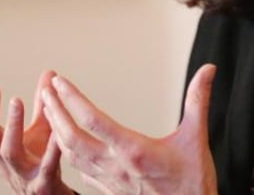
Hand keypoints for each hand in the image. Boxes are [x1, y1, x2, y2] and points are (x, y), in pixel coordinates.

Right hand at [0, 71, 73, 194]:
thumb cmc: (40, 163)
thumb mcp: (39, 132)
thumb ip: (42, 104)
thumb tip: (49, 73)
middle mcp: (5, 161)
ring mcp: (23, 173)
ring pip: (10, 151)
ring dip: (11, 125)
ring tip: (15, 101)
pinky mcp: (43, 183)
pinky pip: (47, 166)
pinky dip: (51, 149)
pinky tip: (57, 132)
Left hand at [42, 64, 217, 194]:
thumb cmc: (193, 182)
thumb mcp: (197, 138)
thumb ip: (198, 101)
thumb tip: (208, 70)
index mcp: (133, 150)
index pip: (93, 119)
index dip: (73, 98)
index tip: (60, 82)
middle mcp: (116, 166)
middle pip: (72, 138)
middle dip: (55, 112)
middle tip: (45, 91)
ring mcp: (110, 182)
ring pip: (72, 156)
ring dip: (57, 132)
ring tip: (51, 113)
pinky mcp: (110, 192)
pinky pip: (81, 173)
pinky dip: (69, 155)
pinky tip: (69, 147)